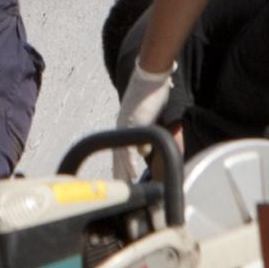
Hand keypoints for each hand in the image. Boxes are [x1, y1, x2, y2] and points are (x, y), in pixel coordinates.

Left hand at [113, 61, 172, 179]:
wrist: (150, 75)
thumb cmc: (152, 93)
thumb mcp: (149, 116)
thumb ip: (145, 134)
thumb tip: (144, 152)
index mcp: (124, 126)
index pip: (120, 152)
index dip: (121, 168)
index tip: (121, 182)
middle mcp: (121, 127)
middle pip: (117, 156)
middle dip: (119, 175)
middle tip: (119, 192)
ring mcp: (126, 125)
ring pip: (121, 155)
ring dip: (123, 173)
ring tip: (124, 188)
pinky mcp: (134, 123)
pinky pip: (130, 146)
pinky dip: (130, 161)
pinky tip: (131, 173)